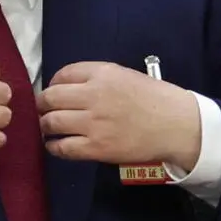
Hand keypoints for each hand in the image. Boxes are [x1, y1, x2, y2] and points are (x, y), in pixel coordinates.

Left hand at [37, 62, 200, 170]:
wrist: (177, 125)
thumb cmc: (155, 99)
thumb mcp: (125, 75)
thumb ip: (98, 78)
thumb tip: (69, 88)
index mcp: (103, 73)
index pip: (63, 74)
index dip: (53, 84)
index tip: (54, 92)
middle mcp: (94, 95)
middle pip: (50, 97)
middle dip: (43, 105)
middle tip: (44, 111)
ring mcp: (93, 122)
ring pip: (51, 122)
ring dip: (45, 125)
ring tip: (48, 128)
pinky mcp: (96, 147)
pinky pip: (63, 147)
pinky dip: (53, 146)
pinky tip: (55, 145)